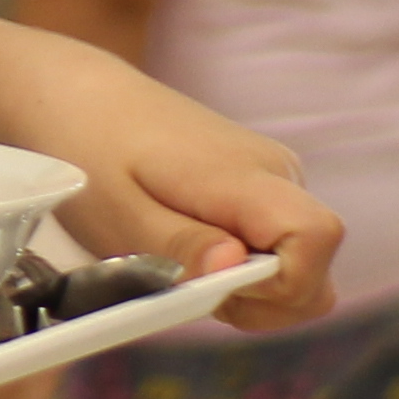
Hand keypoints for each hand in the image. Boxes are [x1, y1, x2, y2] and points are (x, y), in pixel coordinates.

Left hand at [55, 82, 337, 332]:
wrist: (79, 95)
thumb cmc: (91, 150)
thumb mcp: (118, 213)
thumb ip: (179, 245)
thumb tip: (233, 269)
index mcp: (246, 176)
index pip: (319, 237)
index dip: (281, 285)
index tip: (217, 284)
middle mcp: (278, 172)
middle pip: (315, 271)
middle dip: (259, 303)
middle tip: (186, 279)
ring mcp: (273, 177)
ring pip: (297, 268)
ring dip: (244, 288)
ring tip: (178, 259)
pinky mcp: (260, 187)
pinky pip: (274, 250)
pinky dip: (237, 267)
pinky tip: (187, 245)